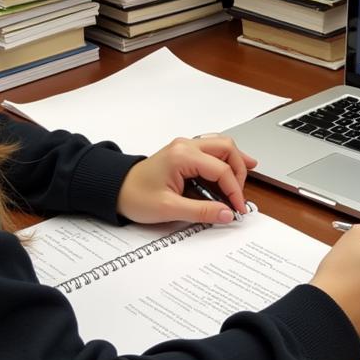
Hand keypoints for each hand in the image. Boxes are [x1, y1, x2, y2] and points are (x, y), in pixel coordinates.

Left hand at [117, 136, 256, 224]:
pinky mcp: (184, 153)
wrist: (115, 190)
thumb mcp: (169, 209)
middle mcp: (186, 146)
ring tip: (244, 181)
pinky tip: (231, 172)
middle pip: (226, 148)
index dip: (234, 191)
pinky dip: (224, 161)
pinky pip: (211, 151)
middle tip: (240, 195)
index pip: (221, 169)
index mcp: (182, 156)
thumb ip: (201, 212)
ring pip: (221, 145)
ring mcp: (185, 147)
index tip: (237, 209)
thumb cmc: (135, 196)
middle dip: (239, 171)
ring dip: (234, 163)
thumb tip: (226, 213)